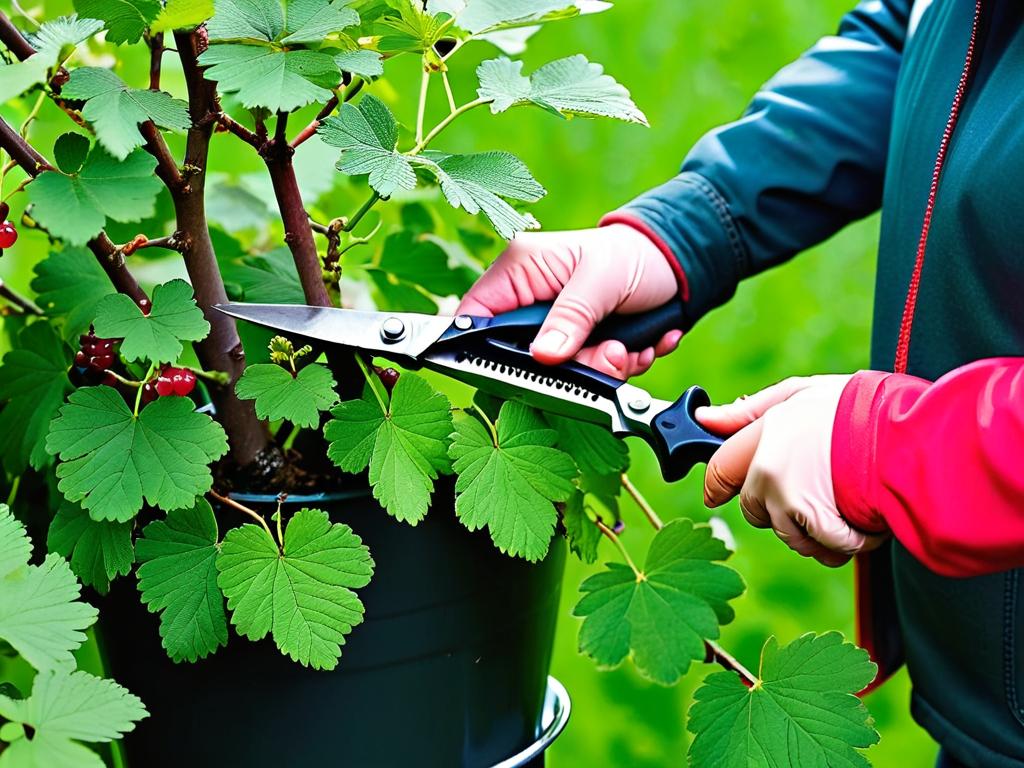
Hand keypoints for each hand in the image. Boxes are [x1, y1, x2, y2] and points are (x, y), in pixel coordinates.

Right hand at [456, 224, 683, 378]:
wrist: (675, 264)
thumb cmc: (633, 255)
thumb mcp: (601, 280)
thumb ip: (571, 317)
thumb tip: (544, 356)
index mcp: (519, 271)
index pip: (476, 315)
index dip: (483, 348)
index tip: (523, 368)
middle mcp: (529, 301)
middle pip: (523, 356)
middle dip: (574, 365)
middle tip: (611, 354)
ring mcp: (553, 327)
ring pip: (560, 372)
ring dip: (603, 368)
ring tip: (631, 348)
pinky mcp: (577, 345)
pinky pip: (588, 374)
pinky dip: (618, 368)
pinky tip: (641, 345)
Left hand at [696, 375, 887, 566]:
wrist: (909, 433)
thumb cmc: (862, 408)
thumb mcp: (803, 393)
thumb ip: (752, 410)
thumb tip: (705, 417)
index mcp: (764, 435)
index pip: (720, 470)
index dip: (718, 485)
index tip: (717, 493)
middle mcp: (769, 470)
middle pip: (754, 510)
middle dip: (777, 510)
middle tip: (814, 492)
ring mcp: (792, 500)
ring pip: (788, 535)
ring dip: (813, 532)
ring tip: (845, 508)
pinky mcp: (819, 524)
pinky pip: (825, 548)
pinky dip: (846, 543)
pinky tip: (866, 525)